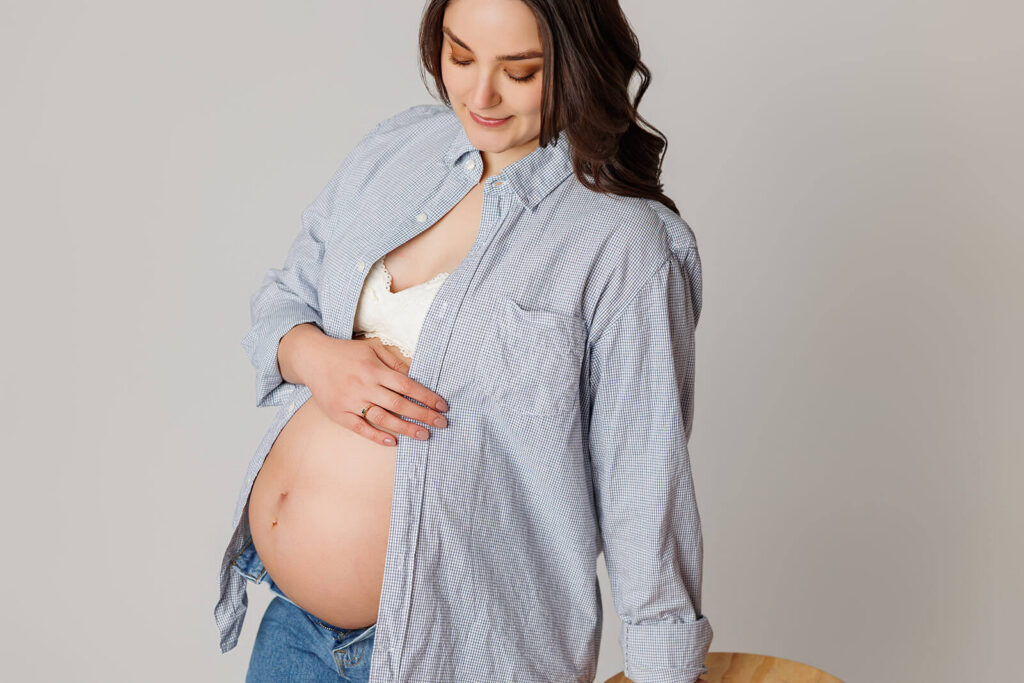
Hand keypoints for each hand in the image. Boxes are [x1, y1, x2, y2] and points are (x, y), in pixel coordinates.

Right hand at [303, 333, 448, 445]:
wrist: (312, 358)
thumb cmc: (346, 353)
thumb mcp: (372, 348)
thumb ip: (394, 362)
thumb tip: (415, 375)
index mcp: (374, 369)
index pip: (407, 386)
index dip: (427, 397)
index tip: (442, 406)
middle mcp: (364, 386)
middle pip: (399, 404)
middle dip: (423, 415)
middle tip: (442, 424)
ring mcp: (351, 401)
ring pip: (383, 418)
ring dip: (406, 428)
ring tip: (424, 435)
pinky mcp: (339, 414)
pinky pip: (360, 428)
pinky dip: (377, 436)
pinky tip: (394, 442)